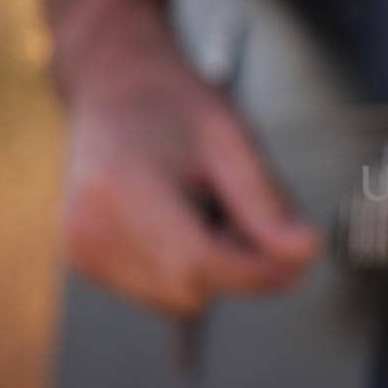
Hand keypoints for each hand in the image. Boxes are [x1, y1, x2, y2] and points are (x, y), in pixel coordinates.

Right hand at [60, 8, 318, 315]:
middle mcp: (90, 228)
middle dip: (235, 266)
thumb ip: (267, 203)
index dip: (260, 271)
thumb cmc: (173, 106)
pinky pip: (158, 293)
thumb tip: (306, 255)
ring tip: (200, 208)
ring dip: (209, 269)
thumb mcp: (232, 140)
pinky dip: (182, 269)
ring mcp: (82, 249)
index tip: (299, 260)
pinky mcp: (86, 262)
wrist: (114, 86)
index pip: (201, 263)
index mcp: (122, 190)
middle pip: (192, 289)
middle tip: (239, 210)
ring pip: (178, 301)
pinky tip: (178, 222)